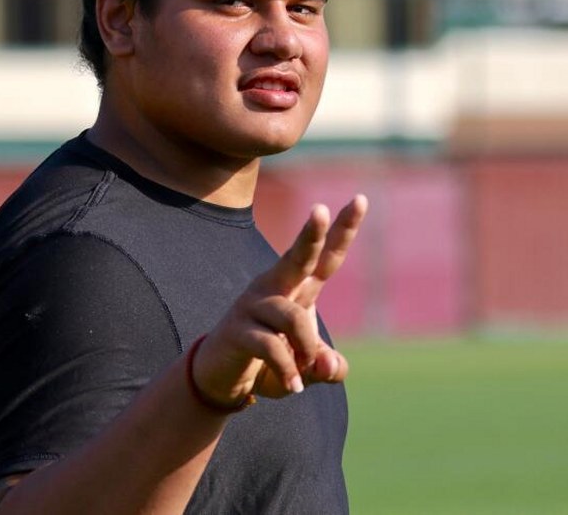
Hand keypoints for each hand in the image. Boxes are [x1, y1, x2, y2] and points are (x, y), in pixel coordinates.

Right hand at [192, 194, 367, 406]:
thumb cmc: (270, 363)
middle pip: (297, 257)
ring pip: (292, 316)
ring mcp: (253, 305)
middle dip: (311, 234)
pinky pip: (272, 345)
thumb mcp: (306, 367)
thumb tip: (329, 367)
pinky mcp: (238, 329)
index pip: (324, 256)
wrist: (222, 377)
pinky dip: (288, 369)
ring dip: (305, 349)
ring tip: (304, 376)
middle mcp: (275, 287)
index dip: (343, 230)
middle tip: (320, 210)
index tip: (361, 199)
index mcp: (297, 288)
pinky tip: (294, 385)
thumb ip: (326, 366)